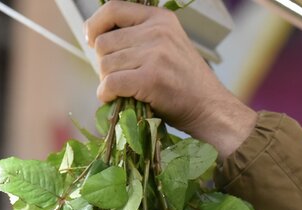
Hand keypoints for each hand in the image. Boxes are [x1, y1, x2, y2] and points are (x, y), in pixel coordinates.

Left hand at [85, 1, 256, 159]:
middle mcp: (157, 31)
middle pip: (104, 42)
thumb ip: (139, 36)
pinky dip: (106, 94)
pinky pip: (111, 82)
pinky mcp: (151, 78)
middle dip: (105, 63)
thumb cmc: (185, 83)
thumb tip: (98, 39)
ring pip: (105, 64)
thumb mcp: (167, 46)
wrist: (210, 108)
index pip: (112, 9)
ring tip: (125, 90)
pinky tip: (113, 98)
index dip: (95, 25)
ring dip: (107, 81)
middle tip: (119, 77)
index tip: (91, 39)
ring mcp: (155, 54)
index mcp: (160, 18)